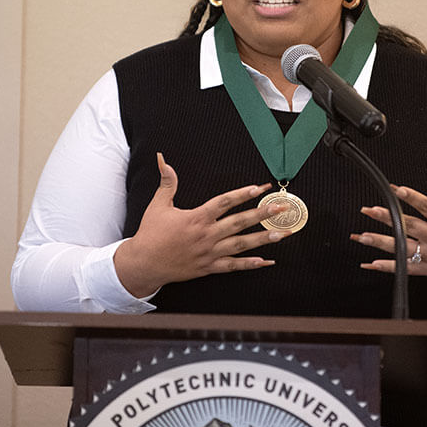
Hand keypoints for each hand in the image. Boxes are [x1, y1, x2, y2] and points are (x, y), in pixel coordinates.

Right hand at [115, 153, 288, 297]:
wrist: (144, 263)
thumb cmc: (150, 233)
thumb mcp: (158, 204)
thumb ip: (167, 182)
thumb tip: (162, 159)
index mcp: (196, 218)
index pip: (224, 203)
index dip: (243, 194)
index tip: (260, 188)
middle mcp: (206, 235)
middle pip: (239, 223)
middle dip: (262, 214)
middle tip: (281, 208)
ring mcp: (209, 253)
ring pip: (241, 245)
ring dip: (263, 239)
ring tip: (282, 233)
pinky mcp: (209, 267)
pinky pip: (233, 266)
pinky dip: (251, 264)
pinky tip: (267, 261)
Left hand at [352, 158, 426, 289]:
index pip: (426, 206)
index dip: (411, 197)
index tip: (395, 189)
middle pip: (408, 225)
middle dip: (387, 217)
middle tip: (368, 210)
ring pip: (402, 247)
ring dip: (380, 242)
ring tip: (361, 236)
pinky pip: (406, 268)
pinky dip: (388, 267)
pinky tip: (371, 263)